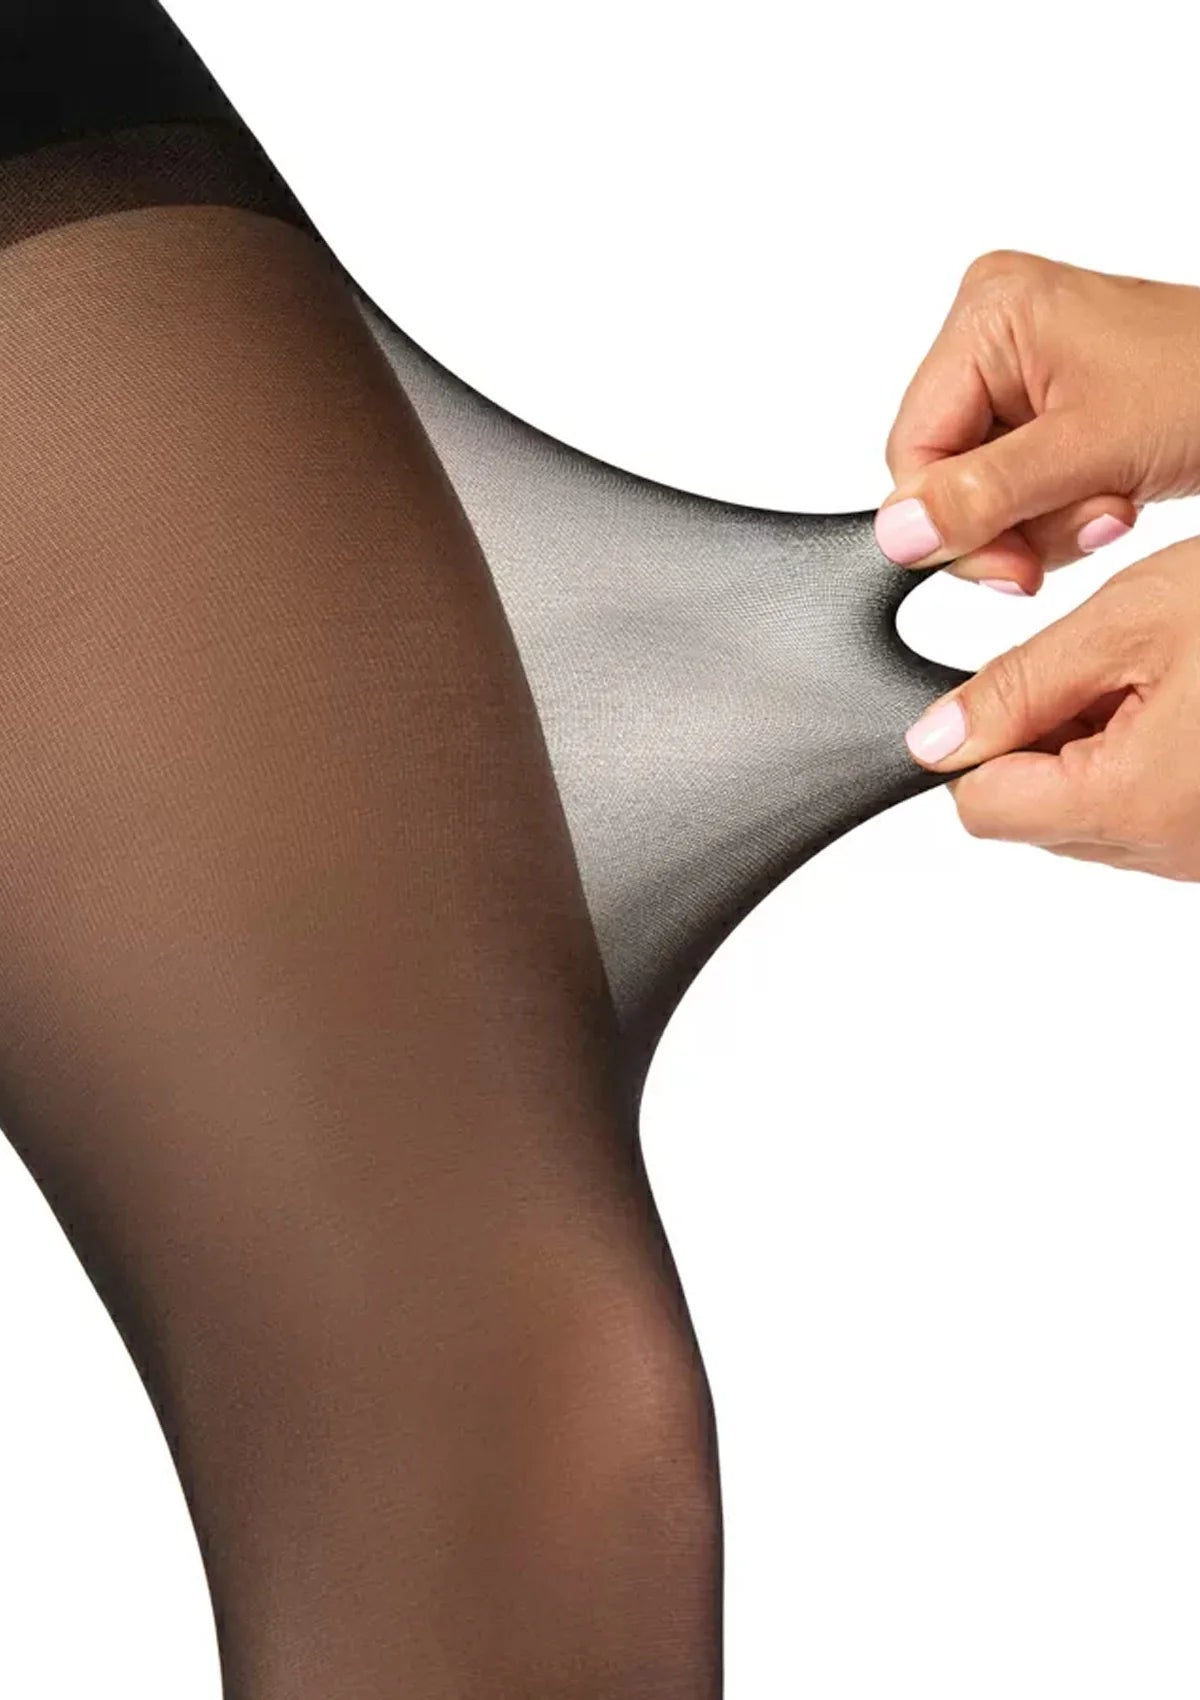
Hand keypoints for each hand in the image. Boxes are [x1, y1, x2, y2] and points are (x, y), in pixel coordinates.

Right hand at [874, 250, 1199, 592]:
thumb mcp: (1088, 450)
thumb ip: (984, 496)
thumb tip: (898, 533)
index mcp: (986, 315)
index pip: (912, 450)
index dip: (951, 522)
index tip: (1011, 566)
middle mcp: (992, 331)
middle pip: (943, 472)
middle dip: (1010, 520)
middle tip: (1080, 529)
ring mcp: (1020, 366)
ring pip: (979, 490)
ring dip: (1042, 522)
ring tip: (1111, 506)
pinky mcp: (1048, 401)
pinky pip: (1014, 483)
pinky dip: (1058, 510)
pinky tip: (1109, 494)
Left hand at [902, 537, 1199, 878]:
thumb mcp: (1130, 620)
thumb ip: (1017, 687)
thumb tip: (934, 741)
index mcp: (1131, 803)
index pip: (982, 808)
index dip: (977, 740)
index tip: (1015, 684)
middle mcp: (1168, 851)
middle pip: (1034, 813)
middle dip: (1043, 738)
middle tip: (1108, 662)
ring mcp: (1199, 854)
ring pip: (1088, 812)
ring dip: (1096, 745)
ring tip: (1164, 676)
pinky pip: (1146, 811)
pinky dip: (1145, 757)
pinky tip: (1188, 701)